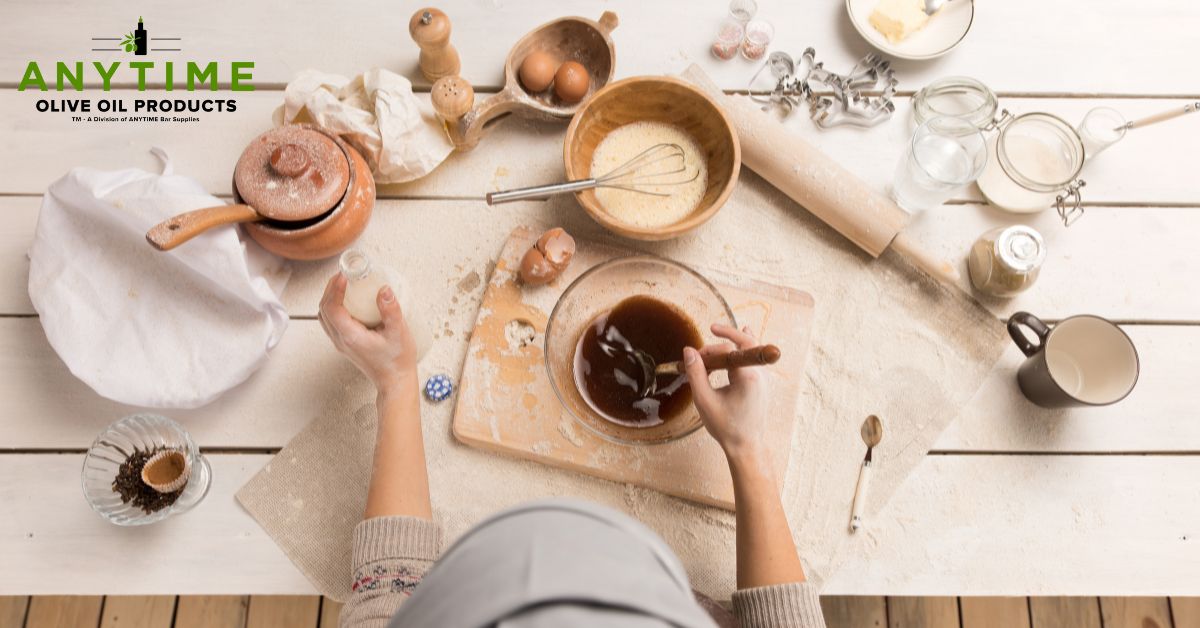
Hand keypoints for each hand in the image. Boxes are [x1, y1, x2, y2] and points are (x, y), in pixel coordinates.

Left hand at [318, 273, 417, 393]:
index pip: (332, 308)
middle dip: (330, 289)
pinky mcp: (345, 344)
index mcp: (350, 337)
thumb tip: (383, 289)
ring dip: (330, 298)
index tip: (344, 276)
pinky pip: (332, 322)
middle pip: (324, 309)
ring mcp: (341, 343)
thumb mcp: (399, 333)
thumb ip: (391, 310)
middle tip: (343, 275)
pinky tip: (349, 302)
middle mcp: (341, 340)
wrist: (395, 382)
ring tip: (343, 285)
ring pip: (325, 316)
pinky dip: (334, 307)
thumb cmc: (397, 362)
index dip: (334, 289)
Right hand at [683, 324, 771, 463]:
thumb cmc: (727, 427)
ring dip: (736, 341)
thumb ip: (695, 373)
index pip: (728, 350)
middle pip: (745, 342)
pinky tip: (745, 334)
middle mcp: (760, 375)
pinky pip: (755, 359)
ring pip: (752, 349)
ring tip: (723, 331)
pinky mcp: (762, 384)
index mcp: (749, 377)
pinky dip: (745, 349)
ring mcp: (764, 379)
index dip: (709, 350)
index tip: (694, 358)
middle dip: (727, 336)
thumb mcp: (705, 400)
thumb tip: (689, 351)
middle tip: (712, 330)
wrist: (747, 447)